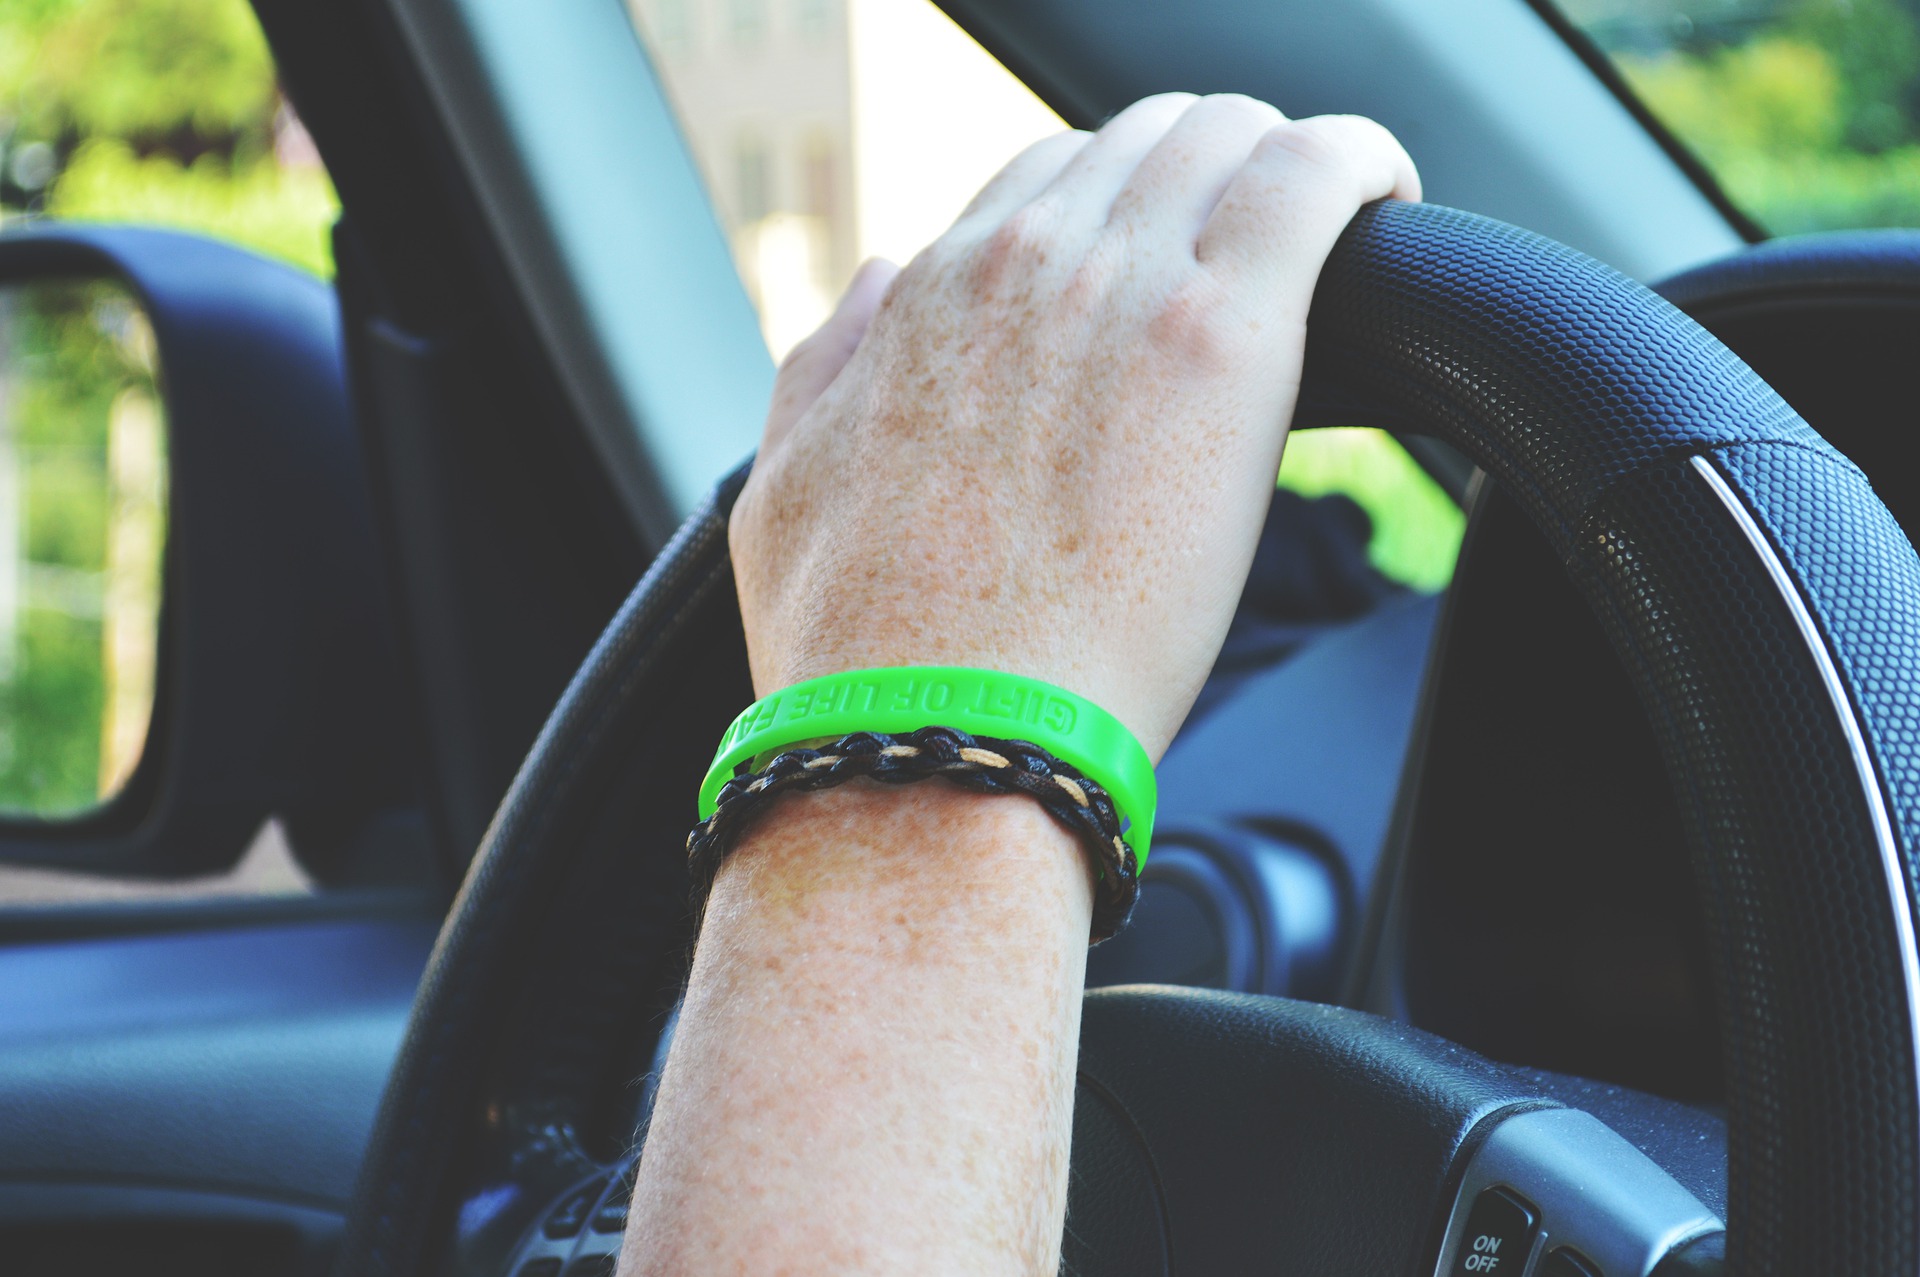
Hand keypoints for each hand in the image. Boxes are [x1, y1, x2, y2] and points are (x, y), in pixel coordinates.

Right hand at [730, 92, 1418, 759]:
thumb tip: (879, 284)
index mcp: (933, 295)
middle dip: (1212, 180)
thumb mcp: (783, 492)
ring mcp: (1123, 287)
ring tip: (1329, 249)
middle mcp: (1023, 262)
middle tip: (1258, 267)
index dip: (1124, 212)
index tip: (1169, 273)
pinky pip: (1319, 174)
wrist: (935, 737)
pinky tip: (1387, 208)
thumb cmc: (861, 654)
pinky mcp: (1222, 339)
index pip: (1052, 178)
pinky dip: (1363, 168)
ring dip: (1285, 172)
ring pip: (1234, 133)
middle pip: (1151, 139)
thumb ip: (826, 371)